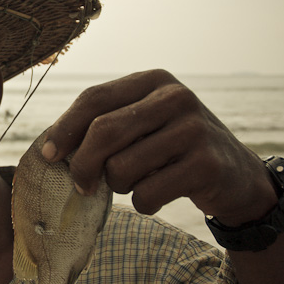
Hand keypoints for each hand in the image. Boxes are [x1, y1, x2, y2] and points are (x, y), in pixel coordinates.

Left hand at [41, 69, 276, 224]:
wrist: (236, 175)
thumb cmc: (172, 149)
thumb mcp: (143, 124)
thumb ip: (104, 126)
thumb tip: (49, 147)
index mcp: (153, 80)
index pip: (94, 99)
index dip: (64, 129)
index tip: (47, 155)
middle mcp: (175, 97)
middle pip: (103, 132)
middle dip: (83, 165)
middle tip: (82, 185)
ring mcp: (194, 129)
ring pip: (122, 168)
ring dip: (119, 186)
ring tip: (137, 181)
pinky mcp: (206, 165)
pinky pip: (147, 193)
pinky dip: (143, 203)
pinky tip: (159, 194)